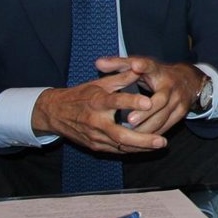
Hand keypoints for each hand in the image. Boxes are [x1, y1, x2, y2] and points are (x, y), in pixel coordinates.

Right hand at [32, 72, 164, 153]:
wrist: (55, 113)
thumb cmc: (81, 95)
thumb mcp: (99, 83)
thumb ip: (121, 77)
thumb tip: (140, 67)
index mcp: (96, 101)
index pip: (115, 101)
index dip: (132, 102)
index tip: (149, 103)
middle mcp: (95, 121)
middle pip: (121, 135)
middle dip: (143, 140)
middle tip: (162, 141)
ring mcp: (95, 136)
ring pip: (121, 146)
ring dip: (141, 147)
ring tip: (160, 143)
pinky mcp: (95, 146)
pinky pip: (116, 150)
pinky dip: (132, 149)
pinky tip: (147, 147)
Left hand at [96, 56, 203, 135]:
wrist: (187, 81)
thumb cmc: (155, 74)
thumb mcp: (139, 65)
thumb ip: (118, 64)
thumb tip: (98, 63)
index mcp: (157, 71)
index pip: (150, 66)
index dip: (143, 66)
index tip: (135, 66)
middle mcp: (170, 85)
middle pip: (160, 100)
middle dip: (146, 111)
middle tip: (130, 120)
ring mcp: (178, 99)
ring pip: (163, 117)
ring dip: (147, 127)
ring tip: (129, 136)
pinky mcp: (181, 112)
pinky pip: (167, 126)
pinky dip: (153, 134)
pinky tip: (140, 140)